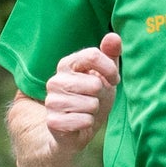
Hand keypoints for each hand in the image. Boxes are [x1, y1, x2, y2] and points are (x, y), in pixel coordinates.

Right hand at [45, 31, 122, 148]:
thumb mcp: (103, 75)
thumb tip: (113, 36)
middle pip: (94, 84)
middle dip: (101, 95)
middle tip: (94, 100)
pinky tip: (80, 123)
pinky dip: (88, 124)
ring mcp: (52, 101)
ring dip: (94, 111)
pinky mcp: (53, 121)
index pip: (92, 55)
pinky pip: (84, 121)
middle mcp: (55, 81)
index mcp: (66, 64)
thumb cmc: (90, 98)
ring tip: (86, 111)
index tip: (114, 80)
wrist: (74, 130)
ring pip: (91, 104)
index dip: (110, 69)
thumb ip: (109, 55)